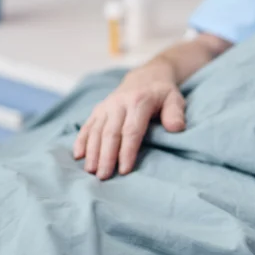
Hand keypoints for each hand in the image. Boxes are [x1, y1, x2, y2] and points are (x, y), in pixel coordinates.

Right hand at [73, 60, 185, 178]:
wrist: (146, 77)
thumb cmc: (163, 94)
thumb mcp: (175, 99)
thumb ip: (175, 113)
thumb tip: (176, 128)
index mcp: (139, 102)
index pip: (131, 130)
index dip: (127, 151)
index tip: (124, 170)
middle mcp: (118, 103)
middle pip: (110, 133)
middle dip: (106, 156)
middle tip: (103, 177)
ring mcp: (106, 106)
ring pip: (96, 131)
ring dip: (92, 152)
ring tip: (91, 171)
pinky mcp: (98, 109)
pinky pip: (87, 125)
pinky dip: (81, 140)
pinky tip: (78, 156)